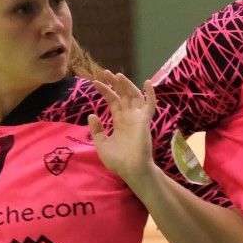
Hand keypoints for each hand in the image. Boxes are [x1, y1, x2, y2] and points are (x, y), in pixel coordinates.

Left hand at [87, 72, 157, 188]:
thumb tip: (92, 115)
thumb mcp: (101, 144)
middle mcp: (128, 117)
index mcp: (119, 121)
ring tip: (117, 75)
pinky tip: (147, 83)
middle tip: (106, 72)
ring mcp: (137, 118)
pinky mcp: (144, 121)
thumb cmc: (118, 160)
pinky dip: (150, 94)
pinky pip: (150, 105)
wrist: (131, 170)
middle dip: (115, 84)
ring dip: (126, 85)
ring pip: (134, 96)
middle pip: (122, 95)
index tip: (95, 82)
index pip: (113, 101)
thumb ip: (97, 130)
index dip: (105, 91)